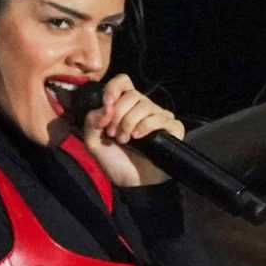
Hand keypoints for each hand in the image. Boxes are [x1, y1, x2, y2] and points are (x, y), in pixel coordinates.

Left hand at [78, 73, 181, 188]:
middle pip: (133, 94)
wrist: (131, 183)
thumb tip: (105, 107)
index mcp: (124, 106)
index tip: (107, 106)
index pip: (123, 81)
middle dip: (118, 115)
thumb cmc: (115, 162)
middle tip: (114, 134)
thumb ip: (92, 122)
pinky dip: (147, 126)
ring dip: (130, 122)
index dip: (114, 89)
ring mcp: (159, 116)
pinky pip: (161, 117)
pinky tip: (139, 138)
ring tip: (125, 140)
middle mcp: (143, 108)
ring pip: (145, 105)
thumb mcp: (94, 143)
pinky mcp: (172, 128)